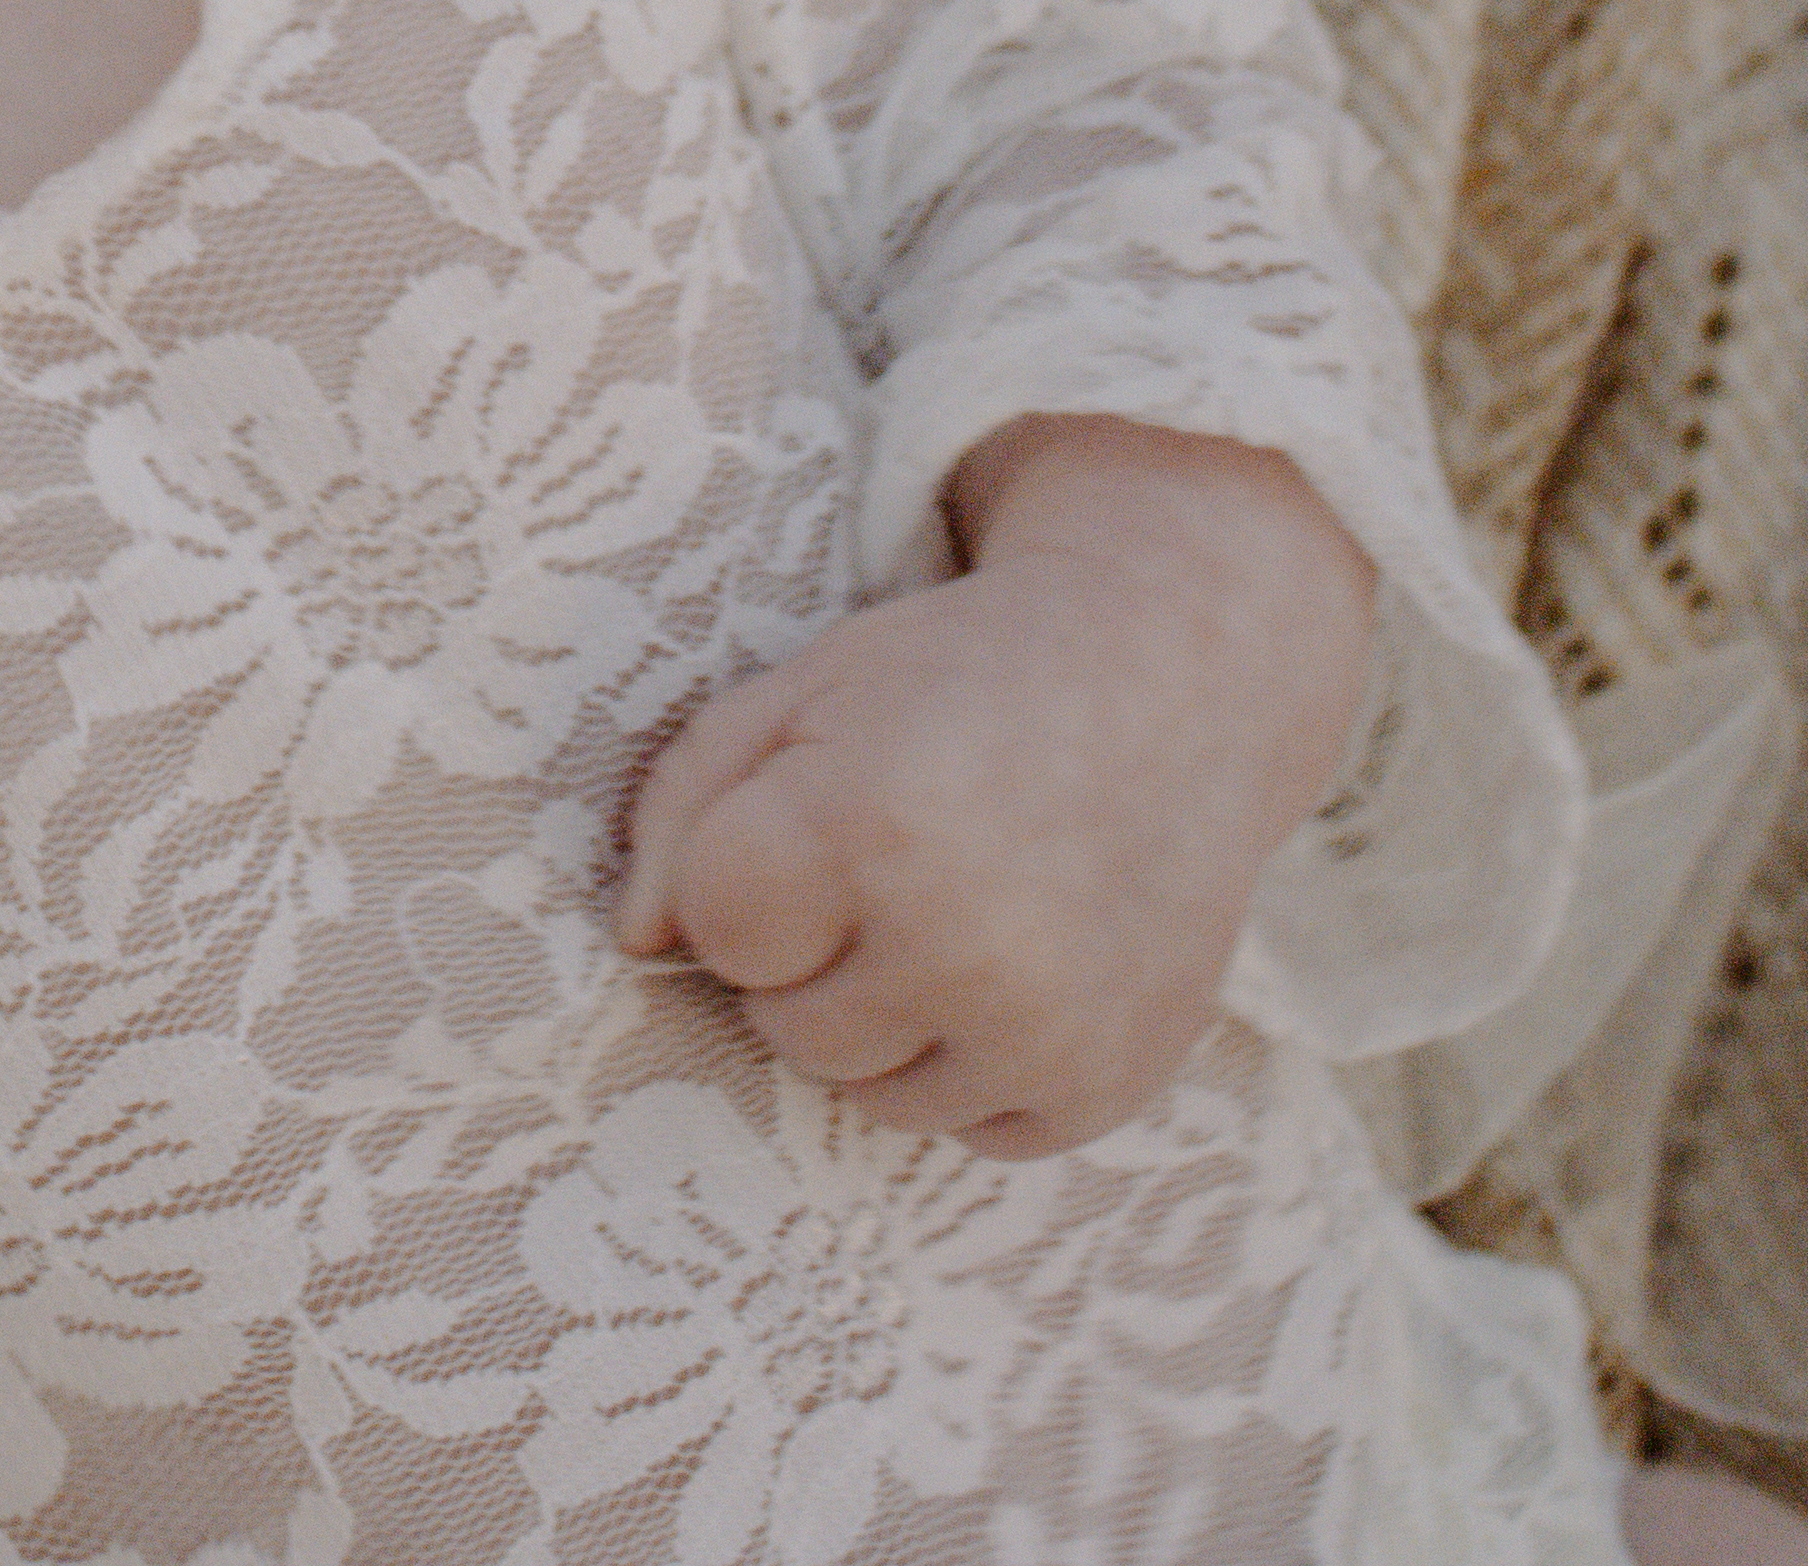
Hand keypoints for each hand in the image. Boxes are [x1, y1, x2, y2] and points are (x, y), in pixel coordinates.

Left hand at [611, 415, 1373, 1154]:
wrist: (1169, 678)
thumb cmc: (955, 682)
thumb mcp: (799, 694)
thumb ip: (684, 811)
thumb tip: (638, 946)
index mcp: (867, 828)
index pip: (718, 933)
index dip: (750, 874)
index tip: (816, 817)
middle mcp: (964, 946)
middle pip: (786, 1028)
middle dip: (813, 953)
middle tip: (897, 860)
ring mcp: (1045, 1030)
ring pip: (871, 1094)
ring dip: (886, 1018)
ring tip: (954, 907)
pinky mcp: (1107, 1086)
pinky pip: (972, 1129)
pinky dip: (977, 1062)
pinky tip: (1018, 961)